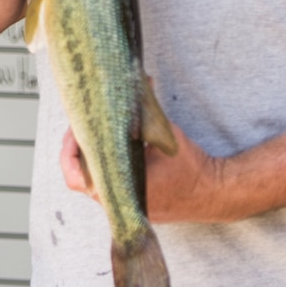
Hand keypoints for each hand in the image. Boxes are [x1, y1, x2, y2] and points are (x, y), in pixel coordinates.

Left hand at [59, 125, 233, 224]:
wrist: (215, 192)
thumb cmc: (191, 165)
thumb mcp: (165, 133)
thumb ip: (146, 109)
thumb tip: (139, 79)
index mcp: (121, 189)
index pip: (76, 176)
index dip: (70, 151)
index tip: (75, 130)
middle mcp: (119, 203)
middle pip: (80, 175)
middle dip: (78, 147)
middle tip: (83, 124)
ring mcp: (126, 207)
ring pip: (94, 180)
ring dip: (91, 156)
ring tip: (95, 131)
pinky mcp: (134, 204)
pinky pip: (110, 185)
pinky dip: (106, 166)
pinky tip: (110, 146)